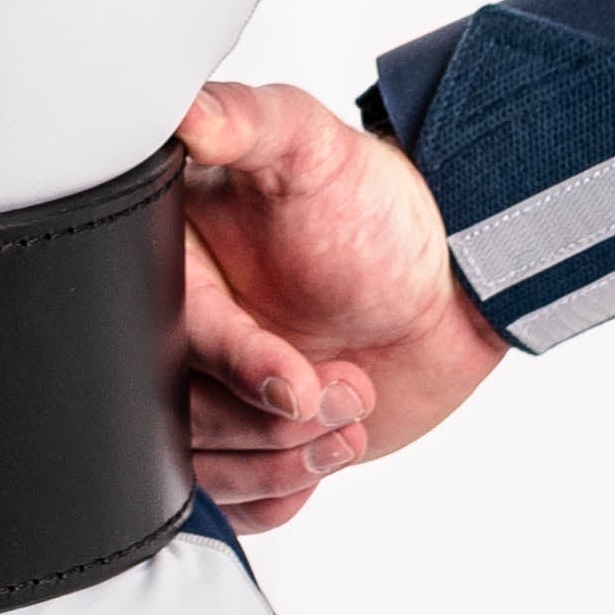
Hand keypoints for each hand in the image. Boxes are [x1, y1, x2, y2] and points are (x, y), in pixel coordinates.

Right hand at [178, 77, 503, 531]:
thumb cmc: (375, 206)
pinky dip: (281, 493)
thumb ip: (247, 121)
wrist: (446, 283)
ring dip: (287, 461)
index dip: (237, 366)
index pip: (170, 341)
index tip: (299, 374)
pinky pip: (234, 503)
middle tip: (349, 387)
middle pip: (177, 418)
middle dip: (272, 424)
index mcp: (168, 267)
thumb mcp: (311, 146)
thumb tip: (184, 111)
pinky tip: (333, 447)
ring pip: (205, 470)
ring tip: (355, 408)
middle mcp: (177, 336)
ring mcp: (210, 396)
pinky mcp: (245, 448)